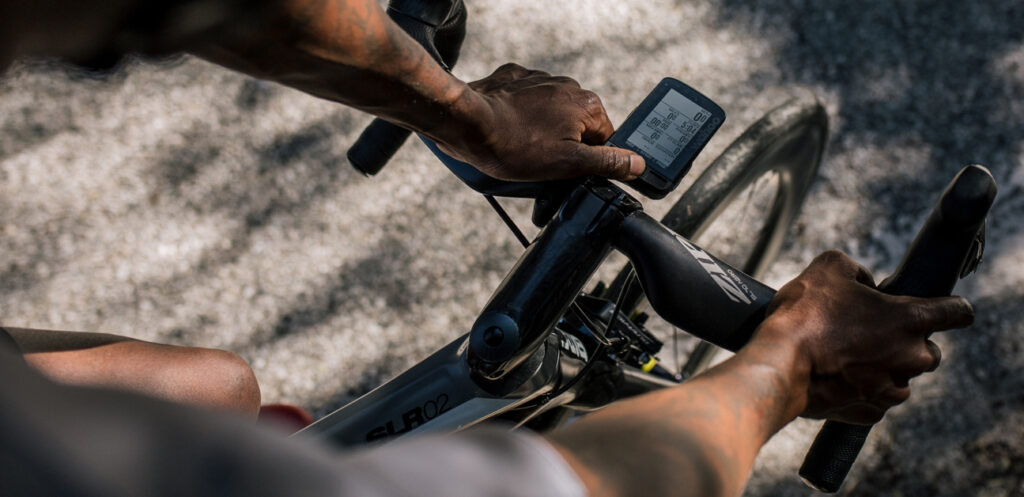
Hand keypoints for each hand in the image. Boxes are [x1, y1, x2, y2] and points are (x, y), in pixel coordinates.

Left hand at [436, 63, 645, 180]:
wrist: (467, 124)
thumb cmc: (515, 146)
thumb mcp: (567, 164)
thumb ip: (606, 163)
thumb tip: (637, 165)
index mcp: (587, 104)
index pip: (603, 139)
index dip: (586, 160)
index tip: (566, 171)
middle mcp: (568, 85)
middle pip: (577, 126)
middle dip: (563, 145)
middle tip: (540, 163)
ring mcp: (540, 79)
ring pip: (551, 114)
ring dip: (541, 131)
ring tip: (520, 148)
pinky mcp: (514, 78)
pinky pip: (527, 102)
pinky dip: (521, 116)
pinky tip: (508, 129)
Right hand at [753, 251, 973, 424]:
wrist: (779, 364)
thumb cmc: (805, 313)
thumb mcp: (830, 267)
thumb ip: (859, 271)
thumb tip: (865, 285)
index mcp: (910, 319)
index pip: (959, 312)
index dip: (953, 307)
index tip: (944, 309)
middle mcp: (911, 358)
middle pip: (929, 351)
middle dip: (907, 343)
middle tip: (870, 333)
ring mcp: (892, 390)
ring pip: (901, 378)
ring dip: (884, 368)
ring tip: (847, 357)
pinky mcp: (870, 413)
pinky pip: (876, 400)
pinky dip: (862, 390)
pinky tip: (836, 377)